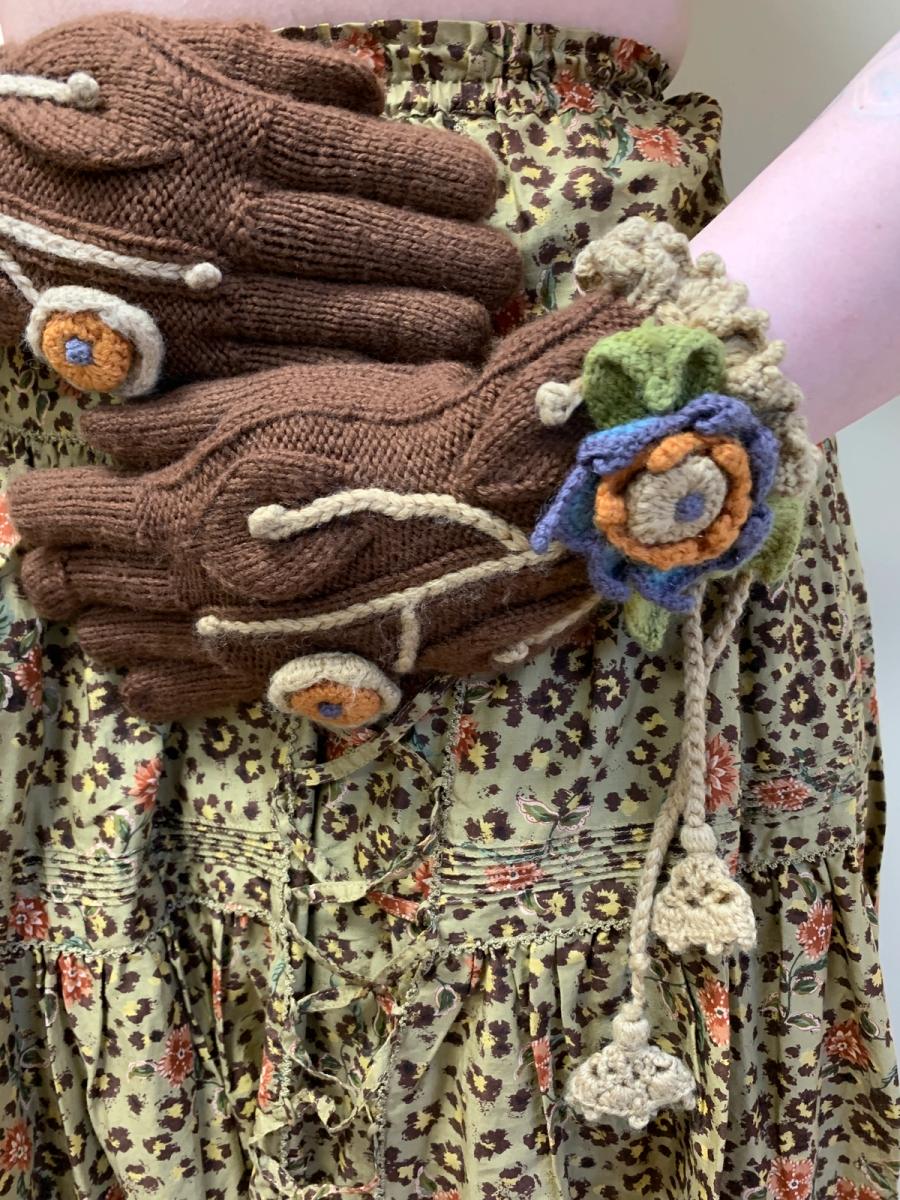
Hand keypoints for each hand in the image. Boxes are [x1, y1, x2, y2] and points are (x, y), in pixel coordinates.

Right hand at [0, 14, 520, 393]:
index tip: (487, 191)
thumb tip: (375, 88)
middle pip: (388, 249)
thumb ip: (278, 64)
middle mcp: (243, 221)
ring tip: (482, 332)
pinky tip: (414, 385)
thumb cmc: (68, 113)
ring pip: (359, 325)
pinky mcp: (193, 364)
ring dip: (439, 331)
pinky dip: (363, 383)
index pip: (382, 159)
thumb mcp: (164, 47)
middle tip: (506, 274)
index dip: (453, 179)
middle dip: (468, 263)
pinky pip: (297, 380)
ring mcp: (220, 301)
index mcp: (243, 134)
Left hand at [8, 289, 641, 721]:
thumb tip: (92, 432)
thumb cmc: (385, 437)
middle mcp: (185, 590)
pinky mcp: (277, 676)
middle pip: (74, 587)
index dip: (38, 503)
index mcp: (172, 511)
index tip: (36, 495)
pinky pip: (182, 700)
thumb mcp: (270, 404)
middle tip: (42, 553)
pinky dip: (145, 686)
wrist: (488, 508)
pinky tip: (133, 678)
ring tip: (85, 604)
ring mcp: (229, 643)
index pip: (60, 515)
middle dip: (48, 567)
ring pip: (117, 646)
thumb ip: (169, 423)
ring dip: (90, 621)